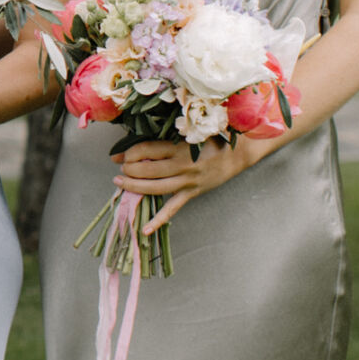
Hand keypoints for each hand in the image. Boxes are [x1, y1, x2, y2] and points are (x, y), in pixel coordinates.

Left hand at [113, 133, 260, 234]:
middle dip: (129, 170)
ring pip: (155, 188)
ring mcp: (188, 182)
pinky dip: (159, 220)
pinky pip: (173, 209)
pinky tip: (145, 229)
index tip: (119, 155)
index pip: (147, 150)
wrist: (239, 153)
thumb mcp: (193, 130)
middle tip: (120, 169)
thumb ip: (170, 132)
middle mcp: (183, 165)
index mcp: (181, 147)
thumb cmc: (214, 137)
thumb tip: (144, 136)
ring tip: (120, 183)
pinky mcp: (192, 193)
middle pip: (148, 170)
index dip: (130, 152)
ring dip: (135, 187)